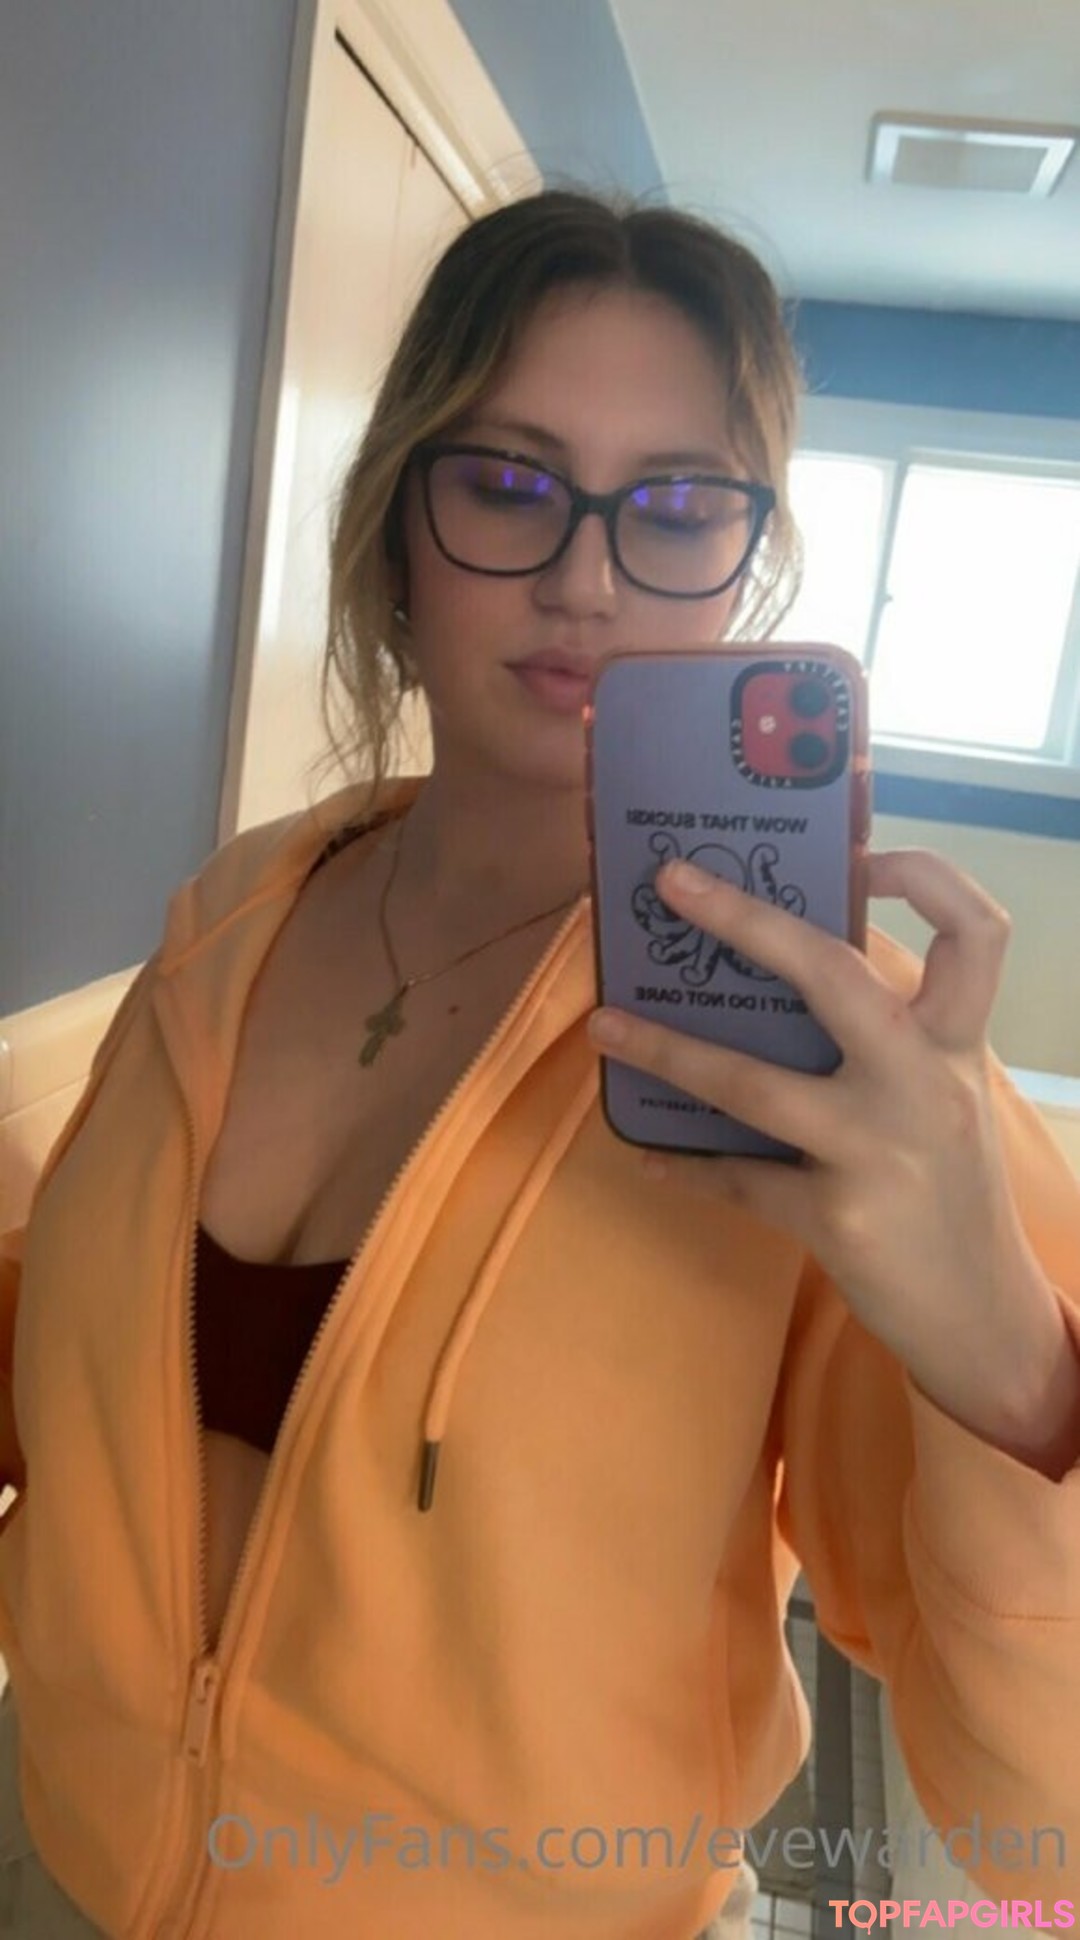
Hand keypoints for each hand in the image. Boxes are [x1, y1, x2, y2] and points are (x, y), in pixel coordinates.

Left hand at [588, 849, 1078, 1465]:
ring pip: (754, 1084)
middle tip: (671, 881)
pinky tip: (649, 1152)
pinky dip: (688, 1164)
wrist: (985, 1319)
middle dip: (745, 919)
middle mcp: (925, 1083)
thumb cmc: (952, 1193)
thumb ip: (893, 1042)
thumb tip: (783, 978)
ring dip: (667, 1052)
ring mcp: (880, 1150)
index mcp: (956, 1045)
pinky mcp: (839, 1218)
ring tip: (605, 1027)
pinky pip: (740, 1178)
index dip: (925, 875)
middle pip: (834, 973)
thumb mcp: (945, 1100)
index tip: (860, 853)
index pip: (974, 931)